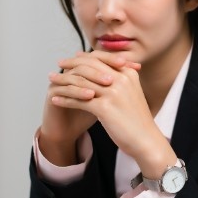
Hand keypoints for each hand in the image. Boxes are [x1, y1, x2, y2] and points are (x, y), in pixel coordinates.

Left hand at [48, 51, 175, 177]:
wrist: (146, 139)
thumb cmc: (138, 119)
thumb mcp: (131, 92)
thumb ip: (120, 80)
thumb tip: (102, 71)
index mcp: (127, 73)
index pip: (101, 58)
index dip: (83, 58)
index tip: (72, 59)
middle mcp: (121, 79)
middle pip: (89, 66)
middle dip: (70, 65)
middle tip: (57, 67)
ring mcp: (113, 93)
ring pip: (81, 82)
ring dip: (63, 81)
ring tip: (51, 82)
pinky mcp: (105, 108)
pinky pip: (79, 100)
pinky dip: (65, 99)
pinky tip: (56, 100)